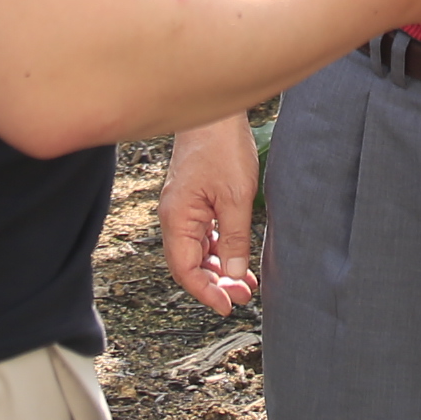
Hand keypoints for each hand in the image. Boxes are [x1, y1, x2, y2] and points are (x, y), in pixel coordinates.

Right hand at [160, 114, 260, 313]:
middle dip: (215, 284)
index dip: (205, 292)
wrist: (216, 113)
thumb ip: (235, 238)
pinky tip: (238, 258)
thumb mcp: (236, 197)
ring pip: (198, 251)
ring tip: (246, 283)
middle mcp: (175, 217)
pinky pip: (203, 235)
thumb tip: (235, 273)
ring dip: (219, 269)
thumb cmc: (222, 148)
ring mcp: (184, 209)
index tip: (227, 306)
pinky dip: (220, 250)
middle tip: (243, 296)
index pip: (185, 270)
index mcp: (177, 219)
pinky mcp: (195, 201)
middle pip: (190, 264)